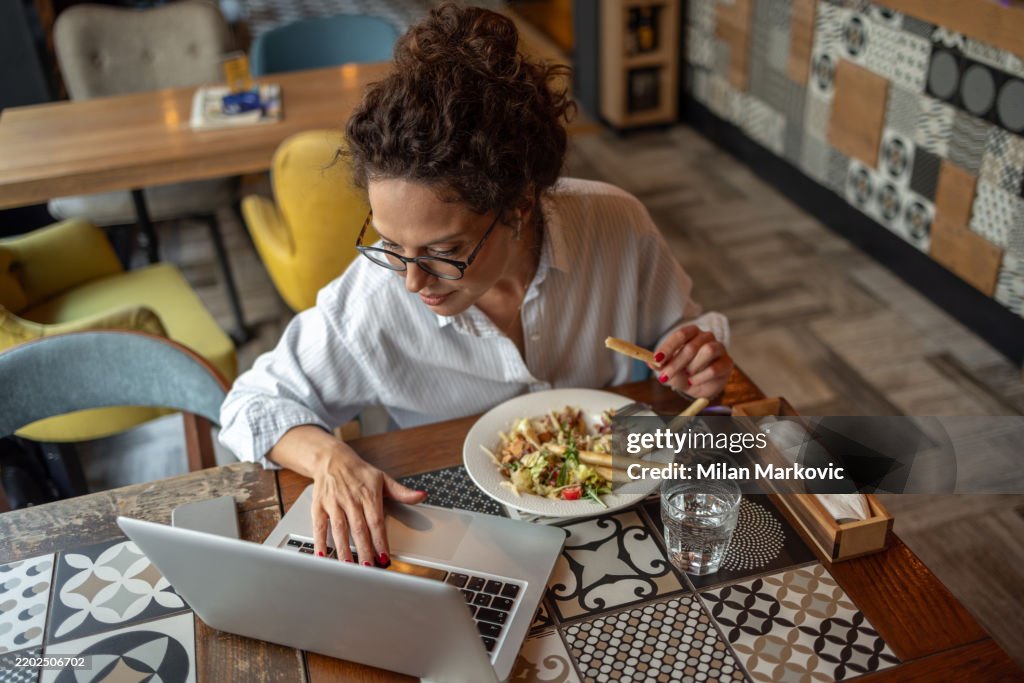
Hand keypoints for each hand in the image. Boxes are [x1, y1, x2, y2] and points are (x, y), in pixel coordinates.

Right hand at [270, 426, 426, 564]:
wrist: (332, 459)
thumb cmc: (359, 472)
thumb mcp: (383, 478)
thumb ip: (402, 492)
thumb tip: (421, 496)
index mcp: (368, 496)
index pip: (376, 522)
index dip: (380, 540)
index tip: (384, 557)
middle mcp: (351, 500)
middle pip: (358, 529)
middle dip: (364, 549)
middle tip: (368, 568)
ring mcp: (334, 503)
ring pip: (339, 529)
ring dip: (344, 549)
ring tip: (348, 566)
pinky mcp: (319, 506)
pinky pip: (319, 525)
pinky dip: (320, 540)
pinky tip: (322, 555)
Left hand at [647, 325, 731, 398]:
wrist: (701, 385)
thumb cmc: (684, 372)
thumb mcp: (669, 368)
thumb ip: (660, 365)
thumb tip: (649, 362)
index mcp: (691, 333)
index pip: (680, 335)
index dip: (668, 347)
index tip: (657, 360)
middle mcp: (706, 337)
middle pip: (692, 346)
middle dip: (675, 363)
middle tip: (664, 376)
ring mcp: (719, 348)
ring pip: (707, 351)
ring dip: (692, 367)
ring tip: (686, 376)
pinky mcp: (727, 363)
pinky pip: (714, 368)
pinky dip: (700, 377)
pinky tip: (693, 381)